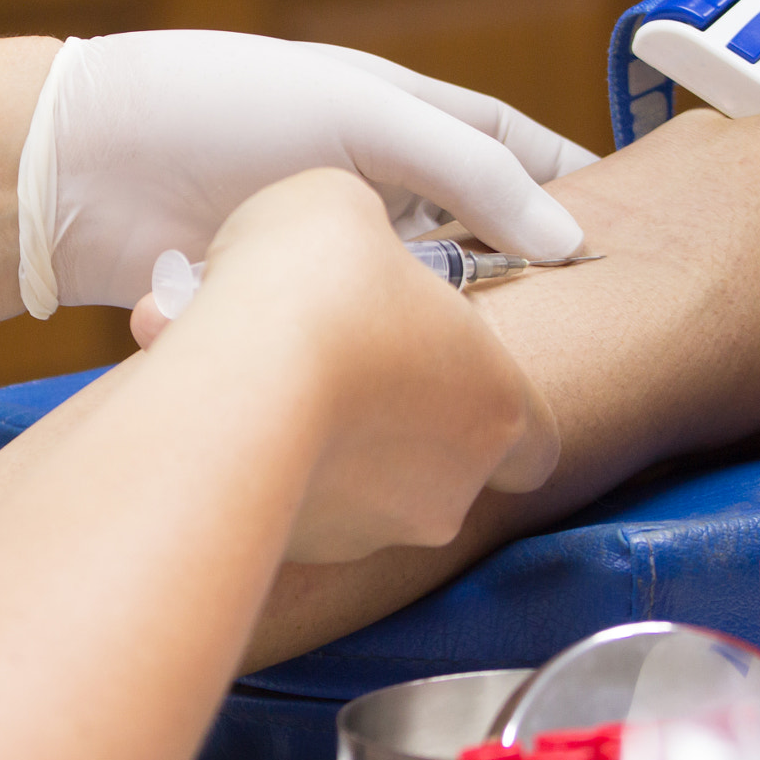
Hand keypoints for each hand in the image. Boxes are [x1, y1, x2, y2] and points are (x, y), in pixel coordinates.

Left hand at [18, 30, 597, 313]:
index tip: (629, 242)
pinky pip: (330, 328)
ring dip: (428, 322)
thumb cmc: (219, 108)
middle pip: (465, 230)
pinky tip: (388, 380)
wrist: (81, 168)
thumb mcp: (363, 117)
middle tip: (572, 333)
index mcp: (395, 112)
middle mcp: (363, 175)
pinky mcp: (269, 295)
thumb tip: (568, 241)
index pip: (509, 146)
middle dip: (511, 277)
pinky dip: (351, 344)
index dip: (569, 186)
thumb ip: (469, 170)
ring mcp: (315, 238)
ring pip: (401, 292)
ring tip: (485, 369)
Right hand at [162, 169, 558, 561]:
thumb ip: (369, 237)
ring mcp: (368, 532)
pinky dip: (261, 466)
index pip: (537, 445)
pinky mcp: (294, 554)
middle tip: (337, 359)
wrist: (229, 379)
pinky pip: (285, 504)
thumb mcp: (349, 205)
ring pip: (357, 491)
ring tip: (262, 379)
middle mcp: (446, 488)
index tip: (447, 371)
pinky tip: (222, 413)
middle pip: (437, 464)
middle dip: (393, 420)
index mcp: (497, 406)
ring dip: (323, 443)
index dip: (493, 408)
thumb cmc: (315, 287)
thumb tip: (342, 244)